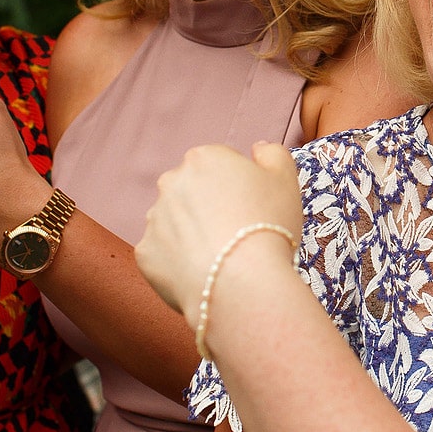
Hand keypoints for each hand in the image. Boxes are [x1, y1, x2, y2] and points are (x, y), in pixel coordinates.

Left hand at [137, 143, 301, 317]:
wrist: (243, 283)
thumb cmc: (268, 227)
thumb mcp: (286, 180)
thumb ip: (273, 154)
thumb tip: (258, 148)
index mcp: (203, 158)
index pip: (219, 165)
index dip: (238, 188)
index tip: (251, 209)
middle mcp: (171, 182)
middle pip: (192, 191)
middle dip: (208, 207)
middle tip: (236, 233)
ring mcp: (154, 218)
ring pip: (175, 222)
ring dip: (192, 234)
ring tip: (221, 257)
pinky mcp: (145, 253)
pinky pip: (163, 254)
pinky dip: (179, 262)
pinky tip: (204, 273)